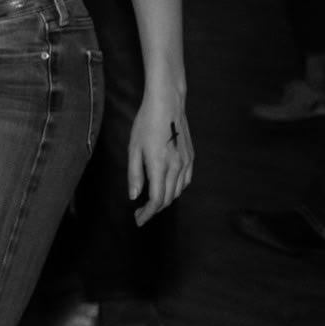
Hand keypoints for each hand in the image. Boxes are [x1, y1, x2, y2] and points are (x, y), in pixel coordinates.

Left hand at [131, 96, 193, 223]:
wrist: (167, 105)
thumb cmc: (146, 124)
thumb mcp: (133, 148)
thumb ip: (134, 174)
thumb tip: (134, 196)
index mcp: (160, 166)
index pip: (156, 200)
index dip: (147, 213)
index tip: (138, 220)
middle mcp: (177, 167)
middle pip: (168, 198)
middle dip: (154, 209)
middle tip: (139, 213)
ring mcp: (186, 162)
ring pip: (178, 191)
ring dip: (165, 200)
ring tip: (150, 203)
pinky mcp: (191, 157)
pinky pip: (185, 181)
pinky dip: (176, 190)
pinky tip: (166, 188)